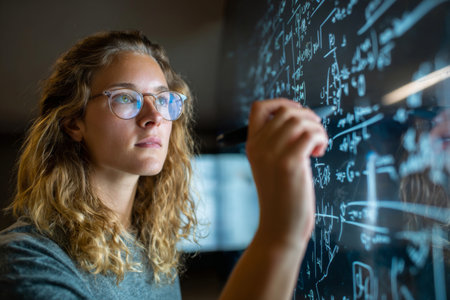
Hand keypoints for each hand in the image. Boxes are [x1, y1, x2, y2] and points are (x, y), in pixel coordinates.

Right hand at [246, 99, 327, 245]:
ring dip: (317, 128)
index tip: (298, 113)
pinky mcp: (290, 163)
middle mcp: (259, 147)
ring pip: (300, 120)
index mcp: (252, 146)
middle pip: (286, 111)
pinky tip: (319, 153)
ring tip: (318, 146)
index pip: (259, 108)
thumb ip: (278, 143)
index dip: (281, 103)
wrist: (279, 228)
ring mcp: (273, 154)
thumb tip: (303, 117)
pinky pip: (311, 134)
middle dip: (307, 116)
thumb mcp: (271, 166)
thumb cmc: (281, 197)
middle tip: (316, 134)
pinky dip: (321, 138)